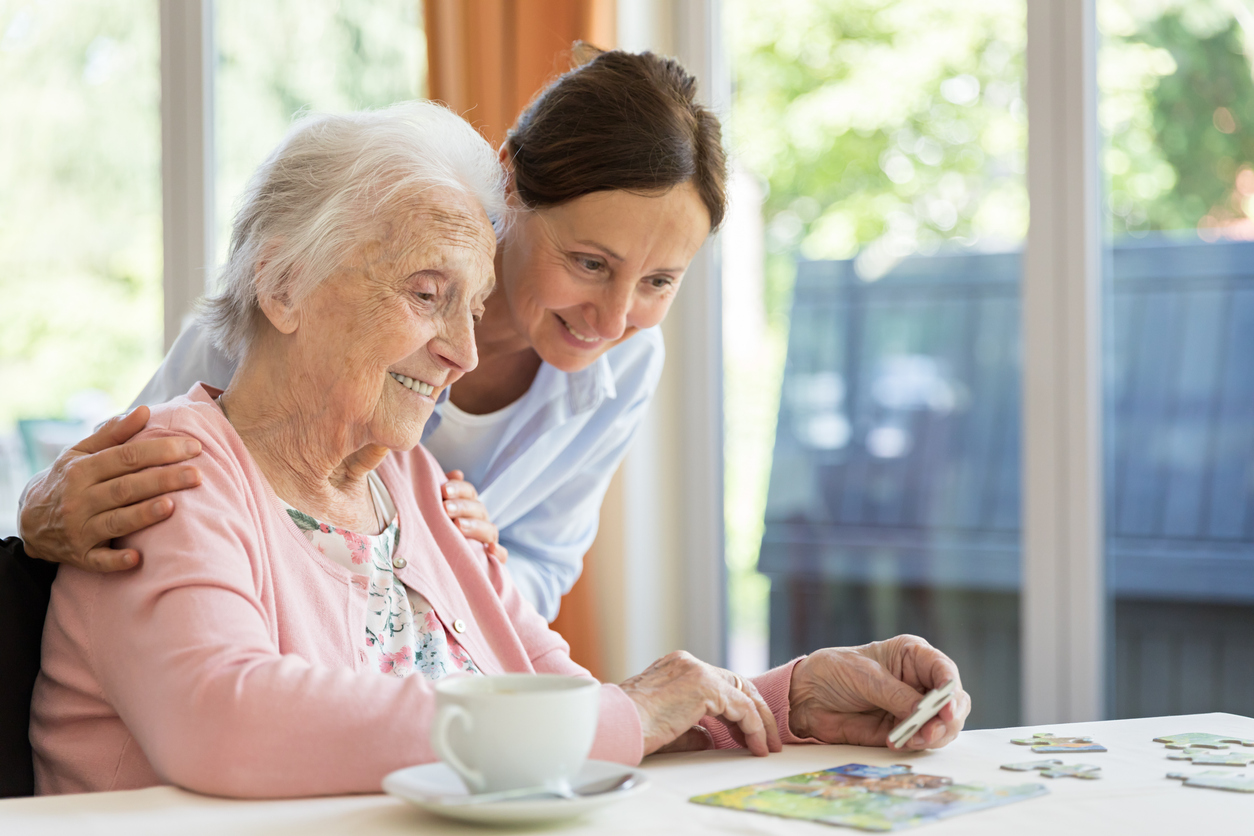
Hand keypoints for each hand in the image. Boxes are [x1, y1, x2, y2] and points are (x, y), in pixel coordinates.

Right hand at [18, 406, 201, 571]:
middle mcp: (79, 498)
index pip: (126, 457)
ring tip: (172, 506)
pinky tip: (136, 558)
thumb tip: (144, 411)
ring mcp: (79, 528)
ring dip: (143, 515)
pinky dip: (116, 560)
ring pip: (116, 521)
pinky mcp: (79, 555)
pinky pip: (99, 560)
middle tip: (198, 475)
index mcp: (82, 469)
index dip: (161, 451)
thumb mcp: (80, 453)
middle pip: (126, 487)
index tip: (194, 448)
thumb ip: (113, 434)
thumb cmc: (67, 480)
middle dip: (163, 480)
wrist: (29, 520)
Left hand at [441, 470, 506, 561]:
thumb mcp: (440, 507)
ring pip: (489, 530)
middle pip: (478, 509)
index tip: (444, 489)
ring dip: (475, 526)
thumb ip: (446, 490)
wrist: (445, 561)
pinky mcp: (491, 560)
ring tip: (458, 526)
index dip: (459, 489)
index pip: (469, 492)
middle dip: (462, 507)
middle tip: (445, 508)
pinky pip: (502, 556)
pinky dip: (499, 552)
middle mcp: (481, 520)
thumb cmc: (440, 526)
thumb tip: (457, 473)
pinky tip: (491, 549)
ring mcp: (488, 540)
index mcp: (469, 506)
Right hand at [619, 651, 782, 756]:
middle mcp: (687, 662)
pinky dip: (754, 728)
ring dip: (760, 722)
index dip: (737, 710)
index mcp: (675, 667)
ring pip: (744, 693)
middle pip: (736, 683)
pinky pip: (742, 708)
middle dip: (755, 713)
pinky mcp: (704, 686)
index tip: (746, 734)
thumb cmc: (629, 730)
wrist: (613, 726)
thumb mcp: (666, 726)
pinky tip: (756, 747)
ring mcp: (696, 670)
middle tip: (765, 740)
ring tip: (767, 747)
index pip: (718, 683)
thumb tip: (708, 738)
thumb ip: (691, 729)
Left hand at [787, 635, 969, 751]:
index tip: (945, 709)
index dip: (950, 690)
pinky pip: (922, 740)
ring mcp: (913, 707)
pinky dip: (916, 744)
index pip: (944, 671)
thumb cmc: (834, 671)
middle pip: (953, 702)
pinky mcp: (904, 730)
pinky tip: (897, 742)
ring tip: (912, 740)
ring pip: (944, 725)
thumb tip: (922, 711)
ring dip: (934, 735)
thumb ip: (894, 694)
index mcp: (913, 656)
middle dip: (947, 719)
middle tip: (930, 732)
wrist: (806, 697)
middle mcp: (920, 681)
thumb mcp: (864, 675)